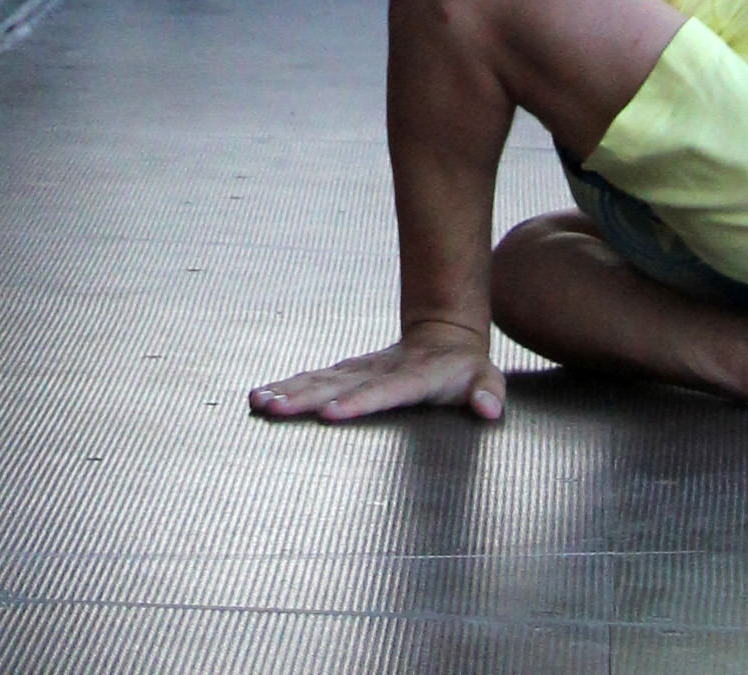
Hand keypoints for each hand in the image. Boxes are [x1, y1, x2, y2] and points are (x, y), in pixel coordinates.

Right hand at [249, 319, 506, 423]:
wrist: (444, 334)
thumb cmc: (466, 369)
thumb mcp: (486, 379)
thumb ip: (487, 393)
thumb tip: (489, 409)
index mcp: (413, 377)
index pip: (384, 392)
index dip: (359, 402)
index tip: (330, 413)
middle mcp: (379, 372)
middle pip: (337, 386)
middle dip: (303, 399)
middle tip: (273, 409)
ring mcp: (359, 370)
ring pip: (318, 380)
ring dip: (287, 391)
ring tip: (258, 402)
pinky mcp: (347, 373)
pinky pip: (313, 378)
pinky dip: (286, 386)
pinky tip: (261, 396)